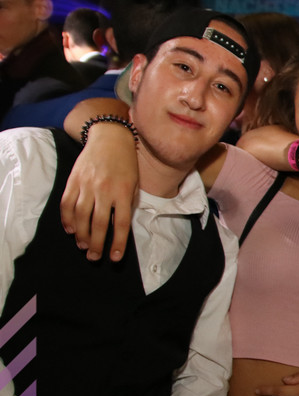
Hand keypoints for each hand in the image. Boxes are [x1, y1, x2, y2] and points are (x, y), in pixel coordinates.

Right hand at [60, 100, 137, 261]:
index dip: (117, 243)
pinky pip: (67, 204)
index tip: (114, 257)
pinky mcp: (73, 181)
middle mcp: (104, 191)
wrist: (110, 138)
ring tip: (83, 246)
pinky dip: (67, 218)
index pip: (121, 224)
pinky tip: (70, 229)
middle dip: (96, 244)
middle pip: (98, 224)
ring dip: (80, 235)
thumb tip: (120, 226)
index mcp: (123, 192)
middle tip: (94, 257)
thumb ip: (128, 203)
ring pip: (80, 217)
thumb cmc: (127, 163)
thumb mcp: (135, 183)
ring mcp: (86, 185)